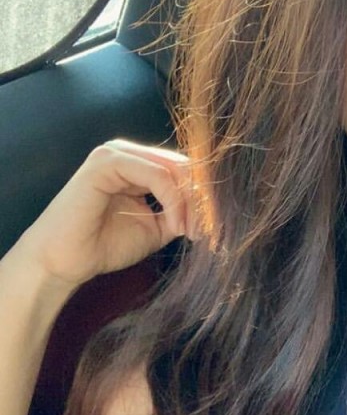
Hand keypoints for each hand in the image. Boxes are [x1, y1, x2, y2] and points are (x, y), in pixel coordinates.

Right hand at [13, 139, 195, 289]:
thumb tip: (212, 208)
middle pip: (183, 165)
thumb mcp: (156, 228)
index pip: (184, 168)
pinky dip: (173, 200)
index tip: (214, 226)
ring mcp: (116, 153)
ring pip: (174, 169)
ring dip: (190, 202)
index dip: (204, 195)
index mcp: (138, 164)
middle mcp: (128, 152)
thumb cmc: (103, 246)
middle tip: (208, 229)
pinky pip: (157, 175)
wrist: (65, 262)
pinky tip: (175, 225)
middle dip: (202, 198)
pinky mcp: (107, 162)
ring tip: (191, 231)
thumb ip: (180, 212)